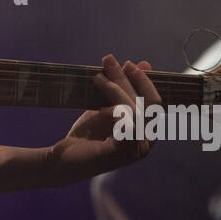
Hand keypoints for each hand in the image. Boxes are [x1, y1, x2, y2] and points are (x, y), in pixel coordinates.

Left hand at [42, 54, 162, 183]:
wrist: (64, 159)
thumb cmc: (88, 134)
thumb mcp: (107, 106)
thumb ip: (125, 89)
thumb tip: (145, 63)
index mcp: (147, 131)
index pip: (155, 102)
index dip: (144, 81)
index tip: (129, 64)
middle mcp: (147, 143)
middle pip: (147, 104)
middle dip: (127, 78)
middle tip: (109, 60)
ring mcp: (137, 150)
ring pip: (136, 110)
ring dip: (116, 89)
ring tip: (97, 77)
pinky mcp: (122, 154)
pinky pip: (127, 124)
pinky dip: (115, 109)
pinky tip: (100, 106)